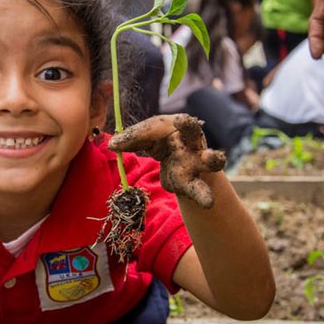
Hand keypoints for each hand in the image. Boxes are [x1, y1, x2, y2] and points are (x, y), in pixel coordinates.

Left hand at [108, 114, 225, 208]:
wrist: (182, 169)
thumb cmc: (164, 145)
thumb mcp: (148, 139)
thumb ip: (132, 140)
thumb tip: (111, 144)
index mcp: (176, 127)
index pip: (158, 126)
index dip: (145, 131)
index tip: (149, 131)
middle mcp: (190, 142)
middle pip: (192, 130)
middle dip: (188, 125)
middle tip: (184, 120)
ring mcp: (197, 163)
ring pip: (211, 159)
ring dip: (212, 158)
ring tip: (211, 158)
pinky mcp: (194, 183)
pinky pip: (201, 190)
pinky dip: (205, 196)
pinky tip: (208, 202)